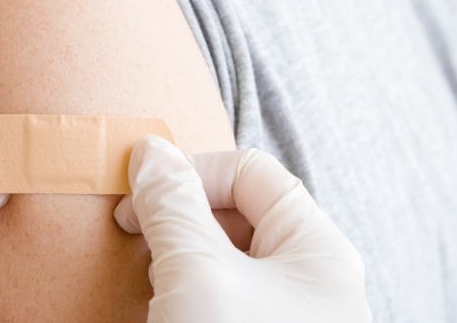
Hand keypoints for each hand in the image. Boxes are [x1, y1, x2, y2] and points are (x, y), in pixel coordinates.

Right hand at [114, 135, 371, 322]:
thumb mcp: (200, 274)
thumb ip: (174, 206)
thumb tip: (151, 151)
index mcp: (318, 250)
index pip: (250, 171)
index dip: (191, 172)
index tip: (137, 199)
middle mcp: (311, 280)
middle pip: (238, 215)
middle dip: (182, 221)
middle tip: (140, 243)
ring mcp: (287, 315)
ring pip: (226, 262)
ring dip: (181, 261)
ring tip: (156, 288)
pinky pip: (222, 298)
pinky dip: (189, 295)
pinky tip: (167, 311)